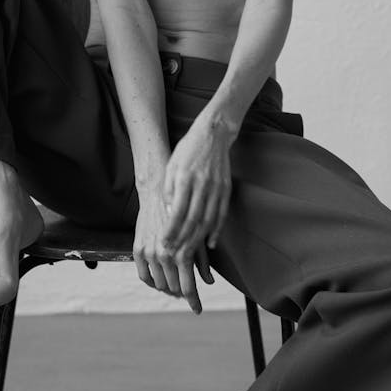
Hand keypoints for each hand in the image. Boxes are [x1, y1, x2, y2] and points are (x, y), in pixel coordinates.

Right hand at [133, 184, 214, 314]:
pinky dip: (153, 281)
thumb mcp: (198, 235)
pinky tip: (160, 280)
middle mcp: (164, 256)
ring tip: (175, 287)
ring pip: (159, 283)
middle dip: (182, 292)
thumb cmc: (184, 211)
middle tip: (188, 294)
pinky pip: (144, 275)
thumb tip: (209, 281)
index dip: (194, 301)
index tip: (198, 310)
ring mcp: (149, 253)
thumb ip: (202, 260)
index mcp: (181, 253)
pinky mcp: (138, 248)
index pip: (188, 287)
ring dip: (168, 288)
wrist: (159, 192)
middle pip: (173, 287)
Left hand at [162, 113, 232, 254]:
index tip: (164, 243)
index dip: (171, 230)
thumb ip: (169, 188)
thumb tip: (168, 213)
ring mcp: (216, 188)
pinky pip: (221, 215)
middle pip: (192, 220)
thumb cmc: (188, 150)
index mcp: (186, 179)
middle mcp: (202, 185)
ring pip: (207, 221)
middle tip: (174, 255)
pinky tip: (209, 243)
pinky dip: (216, 231)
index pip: (177, 211)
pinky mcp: (226, 190)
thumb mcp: (172, 165)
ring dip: (197, 240)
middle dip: (182, 240)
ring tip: (188, 254)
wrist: (213, 134)